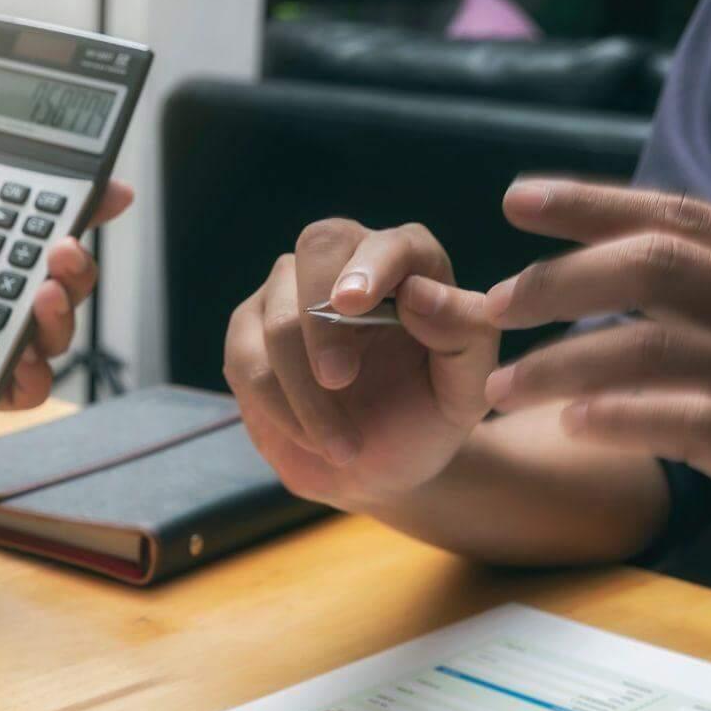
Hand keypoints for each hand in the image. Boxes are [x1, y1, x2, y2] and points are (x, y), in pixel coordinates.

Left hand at [0, 84, 133, 423]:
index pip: (47, 219)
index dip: (88, 203)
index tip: (111, 189)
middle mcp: (2, 290)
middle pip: (67, 276)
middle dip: (79, 261)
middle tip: (62, 246)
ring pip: (56, 330)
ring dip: (62, 312)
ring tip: (44, 294)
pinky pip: (26, 389)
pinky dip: (32, 376)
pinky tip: (21, 360)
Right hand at [224, 220, 498, 507]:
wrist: (376, 467)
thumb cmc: (425, 417)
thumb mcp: (465, 391)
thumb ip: (463, 336)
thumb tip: (417, 293)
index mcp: (408, 262)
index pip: (389, 242)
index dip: (371, 266)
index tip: (353, 303)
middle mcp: (344, 261)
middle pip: (316, 249)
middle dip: (321, 319)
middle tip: (338, 379)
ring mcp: (288, 292)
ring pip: (274, 320)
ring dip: (304, 393)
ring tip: (343, 446)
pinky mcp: (249, 332)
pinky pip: (246, 361)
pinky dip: (280, 409)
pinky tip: (314, 439)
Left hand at [483, 178, 710, 652]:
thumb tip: (618, 254)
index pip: (680, 218)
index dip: (591, 204)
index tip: (516, 199)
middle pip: (657, 265)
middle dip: (558, 278)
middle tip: (492, 305)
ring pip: (655, 344)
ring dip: (560, 363)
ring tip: (500, 387)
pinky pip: (683, 423)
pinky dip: (614, 418)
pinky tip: (567, 427)